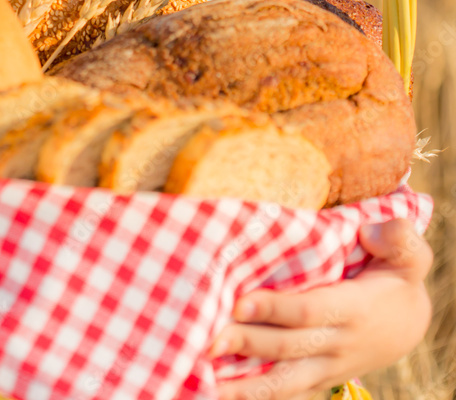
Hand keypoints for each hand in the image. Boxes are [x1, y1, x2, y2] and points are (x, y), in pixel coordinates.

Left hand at [210, 218, 432, 399]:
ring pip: (284, 381)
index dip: (275, 308)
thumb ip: (398, 238)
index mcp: (353, 309)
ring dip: (245, 385)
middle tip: (210, 339)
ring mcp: (328, 367)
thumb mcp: (408, 254)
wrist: (408, 324)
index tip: (240, 302)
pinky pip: (287, 392)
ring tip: (208, 381)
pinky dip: (256, 396)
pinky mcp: (318, 379)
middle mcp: (338, 344)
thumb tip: (370, 232)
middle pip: (288, 347)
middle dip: (248, 343)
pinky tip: (221, 393)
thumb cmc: (396, 278)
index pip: (309, 311)